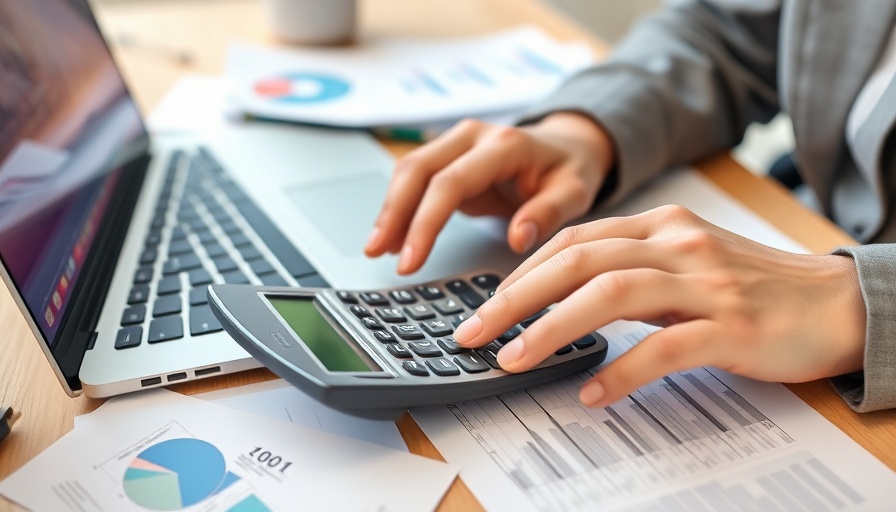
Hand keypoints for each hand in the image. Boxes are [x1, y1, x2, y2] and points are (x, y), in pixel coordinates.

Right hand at [364, 113, 615, 273]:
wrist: (567, 146)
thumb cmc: (569, 170)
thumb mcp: (574, 192)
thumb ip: (549, 212)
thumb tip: (518, 238)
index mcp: (503, 144)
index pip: (451, 182)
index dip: (426, 222)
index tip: (410, 259)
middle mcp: (472, 136)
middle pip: (417, 169)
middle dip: (393, 214)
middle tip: (377, 254)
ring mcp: (456, 142)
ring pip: (408, 170)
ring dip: (389, 210)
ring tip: (376, 250)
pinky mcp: (447, 157)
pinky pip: (414, 179)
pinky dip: (399, 206)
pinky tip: (390, 235)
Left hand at [452, 205, 866, 407]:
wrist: (834, 301)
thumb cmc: (752, 285)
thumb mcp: (685, 260)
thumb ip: (629, 268)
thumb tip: (562, 296)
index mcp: (660, 225)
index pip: (573, 241)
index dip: (522, 274)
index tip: (488, 305)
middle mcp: (677, 244)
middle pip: (578, 262)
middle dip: (516, 299)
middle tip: (476, 332)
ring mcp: (705, 283)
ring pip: (611, 296)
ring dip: (553, 330)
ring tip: (515, 360)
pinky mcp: (731, 327)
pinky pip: (664, 348)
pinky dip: (622, 370)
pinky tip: (593, 392)